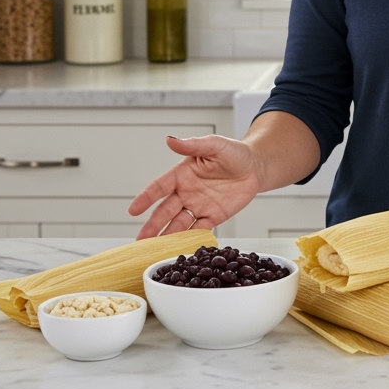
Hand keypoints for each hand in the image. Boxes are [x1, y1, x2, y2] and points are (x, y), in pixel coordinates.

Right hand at [128, 135, 261, 239]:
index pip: (159, 187)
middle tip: (141, 239)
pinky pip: (200, 229)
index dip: (145, 198)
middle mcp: (186, 192)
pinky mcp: (214, 217)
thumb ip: (193, 144)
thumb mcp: (214, 145)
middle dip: (152, 225)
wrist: (255, 167)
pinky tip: (181, 247)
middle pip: (165, 211)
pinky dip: (190, 238)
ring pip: (179, 223)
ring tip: (155, 248)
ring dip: (167, 235)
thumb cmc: (234, 152)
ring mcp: (199, 206)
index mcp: (182, 174)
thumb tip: (170, 139)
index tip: (133, 210)